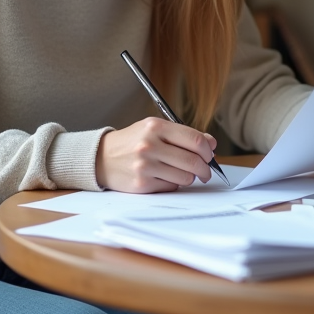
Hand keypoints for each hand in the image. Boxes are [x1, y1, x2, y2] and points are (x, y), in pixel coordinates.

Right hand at [96, 117, 217, 192]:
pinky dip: (173, 183)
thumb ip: (182, 134)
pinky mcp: (142, 184)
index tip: (210, 155)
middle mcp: (149, 145)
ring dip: (189, 177)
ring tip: (180, 172)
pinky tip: (164, 176)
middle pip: (193, 161)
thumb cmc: (132, 142)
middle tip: (205, 171)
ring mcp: (145, 165)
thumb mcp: (154, 129)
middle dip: (205, 169)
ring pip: (185, 177)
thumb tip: (211, 144)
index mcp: (155, 126)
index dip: (208, 150)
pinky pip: (172, 186)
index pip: (195, 140)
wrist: (102, 158)